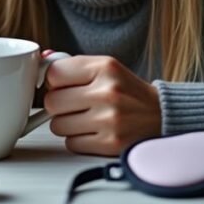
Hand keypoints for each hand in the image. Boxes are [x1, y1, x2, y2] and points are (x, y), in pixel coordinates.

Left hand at [44, 55, 160, 155]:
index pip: (54, 74)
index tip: (60, 85)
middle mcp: (108, 92)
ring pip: (57, 125)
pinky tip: (93, 131)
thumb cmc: (127, 91)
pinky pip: (71, 143)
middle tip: (73, 103)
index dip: (53, 81)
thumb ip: (73, 64)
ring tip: (86, 117)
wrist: (160, 115)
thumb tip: (42, 59)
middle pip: (51, 102)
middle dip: (58, 104)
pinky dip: (78, 139)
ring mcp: (109, 120)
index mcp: (105, 67)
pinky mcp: (110, 144)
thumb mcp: (106, 68)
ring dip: (67, 124)